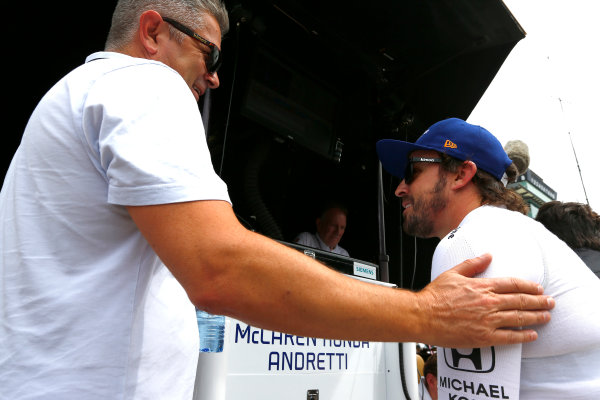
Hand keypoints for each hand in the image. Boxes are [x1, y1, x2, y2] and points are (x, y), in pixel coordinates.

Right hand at [417, 253, 553, 347]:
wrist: (422, 316)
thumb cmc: (434, 295)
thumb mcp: (453, 273)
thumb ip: (472, 264)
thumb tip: (487, 255)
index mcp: (481, 286)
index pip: (512, 284)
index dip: (528, 286)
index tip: (538, 288)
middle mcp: (488, 302)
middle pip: (521, 301)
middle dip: (539, 301)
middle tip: (551, 302)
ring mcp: (487, 320)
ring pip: (519, 318)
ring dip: (536, 317)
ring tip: (547, 316)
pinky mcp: (483, 337)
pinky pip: (509, 337)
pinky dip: (523, 336)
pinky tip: (532, 335)